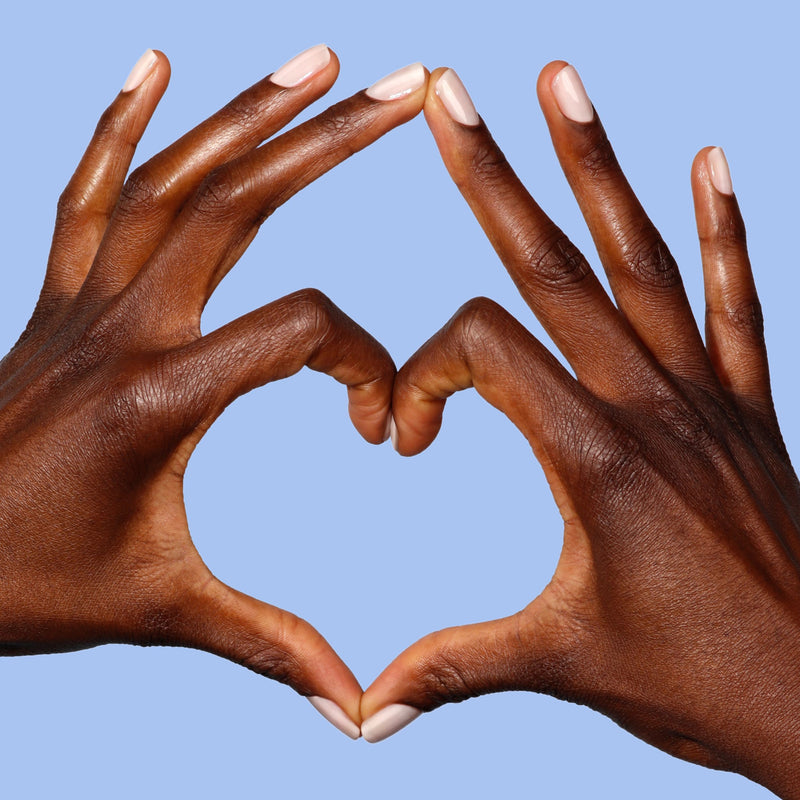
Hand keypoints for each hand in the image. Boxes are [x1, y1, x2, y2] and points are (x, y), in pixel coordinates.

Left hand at [0, 47, 427, 737]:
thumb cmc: (35, 591)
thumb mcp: (163, 615)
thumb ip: (270, 649)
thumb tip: (356, 711)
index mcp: (160, 400)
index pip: (297, 330)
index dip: (362, 362)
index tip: (380, 425)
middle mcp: (120, 328)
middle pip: (241, 203)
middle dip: (333, 140)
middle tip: (406, 88)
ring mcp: (81, 301)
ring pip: (173, 177)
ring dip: (250, 112)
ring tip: (319, 61)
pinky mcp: (57, 297)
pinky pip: (87, 188)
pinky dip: (122, 120)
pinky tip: (158, 66)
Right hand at [361, 63, 799, 796]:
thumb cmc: (691, 683)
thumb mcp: (559, 664)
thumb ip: (453, 668)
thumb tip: (363, 711)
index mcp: (591, 457)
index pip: (482, 353)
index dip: (424, 375)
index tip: (409, 435)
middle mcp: (647, 406)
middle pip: (550, 266)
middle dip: (489, 174)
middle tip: (452, 92)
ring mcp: (706, 398)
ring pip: (638, 258)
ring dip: (596, 164)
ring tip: (561, 81)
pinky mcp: (747, 411)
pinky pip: (736, 302)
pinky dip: (725, 228)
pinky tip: (712, 159)